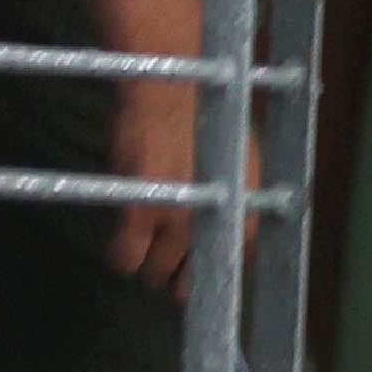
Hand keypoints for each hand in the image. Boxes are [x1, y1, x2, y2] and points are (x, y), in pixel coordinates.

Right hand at [103, 80, 258, 293]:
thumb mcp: (240, 167)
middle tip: (162, 256)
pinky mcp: (143, 212)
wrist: (174, 89)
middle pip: (191, 282)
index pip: (230, 268)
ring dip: (147, 262)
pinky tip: (124, 236)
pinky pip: (126, 258)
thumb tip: (228, 238)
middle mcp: (220, 223)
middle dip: (174, 275)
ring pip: (155, 274)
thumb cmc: (204, 120)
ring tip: (143, 238)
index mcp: (248, 215)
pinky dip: (122, 255)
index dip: (205, 269)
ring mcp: (181, 220)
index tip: (191, 267)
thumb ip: (236, 207)